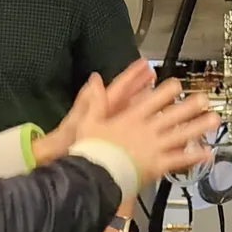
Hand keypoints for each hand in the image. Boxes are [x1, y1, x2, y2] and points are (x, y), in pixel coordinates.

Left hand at [33, 60, 155, 164]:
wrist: (71, 167)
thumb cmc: (70, 143)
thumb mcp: (80, 119)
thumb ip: (89, 98)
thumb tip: (95, 77)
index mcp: (101, 108)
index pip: (120, 87)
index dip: (132, 75)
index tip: (144, 64)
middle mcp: (110, 116)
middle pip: (130, 96)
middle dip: (142, 85)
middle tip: (155, 74)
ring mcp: (116, 129)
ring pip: (135, 111)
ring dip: (147, 102)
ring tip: (162, 94)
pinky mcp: (122, 143)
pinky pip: (138, 128)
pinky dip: (147, 123)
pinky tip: (159, 121)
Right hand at [76, 77, 219, 181]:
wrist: (95, 176)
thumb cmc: (91, 151)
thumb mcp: (88, 121)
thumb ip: (95, 100)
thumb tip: (95, 81)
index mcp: (131, 118)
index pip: (153, 100)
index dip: (167, 91)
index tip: (177, 85)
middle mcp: (147, 131)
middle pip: (173, 115)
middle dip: (190, 106)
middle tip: (204, 98)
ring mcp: (154, 148)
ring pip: (181, 135)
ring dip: (199, 127)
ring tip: (214, 120)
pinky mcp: (157, 165)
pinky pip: (179, 160)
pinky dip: (194, 156)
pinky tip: (207, 152)